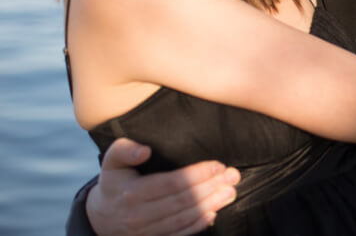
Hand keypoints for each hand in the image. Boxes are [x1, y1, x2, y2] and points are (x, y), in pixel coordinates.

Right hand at [86, 138, 239, 235]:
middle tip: (233, 176)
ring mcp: (146, 231)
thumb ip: (123, 150)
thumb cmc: (114, 182)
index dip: (197, 174)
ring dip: (211, 205)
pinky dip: (197, 225)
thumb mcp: (111, 162)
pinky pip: (178, 234)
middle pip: (183, 200)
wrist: (100, 217)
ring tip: (230, 192)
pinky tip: (213, 213)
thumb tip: (144, 150)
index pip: (172, 183)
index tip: (219, 165)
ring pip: (184, 218)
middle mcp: (139, 215)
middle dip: (212, 187)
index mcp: (132, 193)